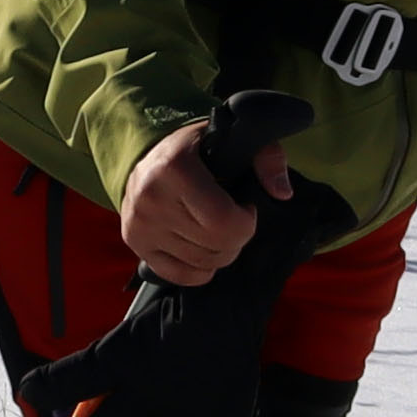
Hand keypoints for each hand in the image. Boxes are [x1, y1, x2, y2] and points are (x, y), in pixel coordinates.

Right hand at [119, 115, 292, 289]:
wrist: (150, 154)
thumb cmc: (200, 150)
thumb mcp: (237, 140)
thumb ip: (267, 158)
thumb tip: (282, 193)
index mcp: (174, 168)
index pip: (223, 222)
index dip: (246, 222)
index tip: (245, 207)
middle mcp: (151, 198)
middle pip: (216, 247)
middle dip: (237, 238)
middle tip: (233, 220)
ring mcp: (139, 223)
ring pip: (202, 264)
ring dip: (220, 253)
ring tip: (216, 229)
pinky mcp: (134, 241)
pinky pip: (179, 276)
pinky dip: (200, 269)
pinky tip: (201, 246)